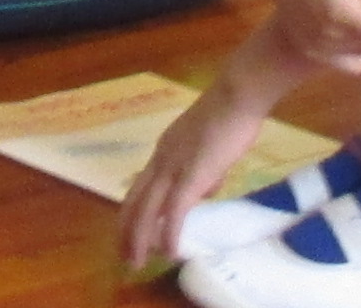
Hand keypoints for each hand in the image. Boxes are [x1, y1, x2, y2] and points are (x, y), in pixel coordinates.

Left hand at [115, 47, 290, 275]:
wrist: (235, 98)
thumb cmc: (228, 120)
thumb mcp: (209, 150)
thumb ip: (204, 171)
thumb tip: (208, 191)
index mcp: (163, 152)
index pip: (139, 188)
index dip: (131, 213)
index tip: (128, 234)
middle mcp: (160, 160)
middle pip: (135, 201)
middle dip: (126, 231)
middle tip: (125, 257)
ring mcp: (173, 167)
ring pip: (147, 209)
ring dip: (139, 238)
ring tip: (137, 261)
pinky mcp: (191, 175)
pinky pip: (174, 210)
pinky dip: (169, 232)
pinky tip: (168, 251)